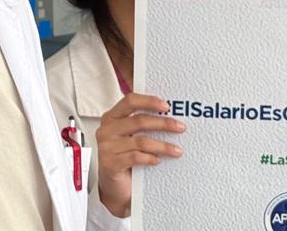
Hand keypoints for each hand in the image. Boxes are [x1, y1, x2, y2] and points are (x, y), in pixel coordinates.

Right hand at [95, 92, 184, 217]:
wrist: (115, 186)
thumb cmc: (124, 156)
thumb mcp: (129, 135)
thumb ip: (140, 123)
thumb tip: (167, 113)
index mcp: (111, 117)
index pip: (130, 101)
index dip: (149, 101)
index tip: (166, 106)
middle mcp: (107, 130)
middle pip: (138, 121)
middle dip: (163, 123)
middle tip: (180, 127)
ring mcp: (107, 147)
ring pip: (140, 141)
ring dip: (162, 145)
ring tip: (176, 150)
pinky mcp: (110, 164)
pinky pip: (136, 157)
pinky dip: (150, 158)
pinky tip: (158, 160)